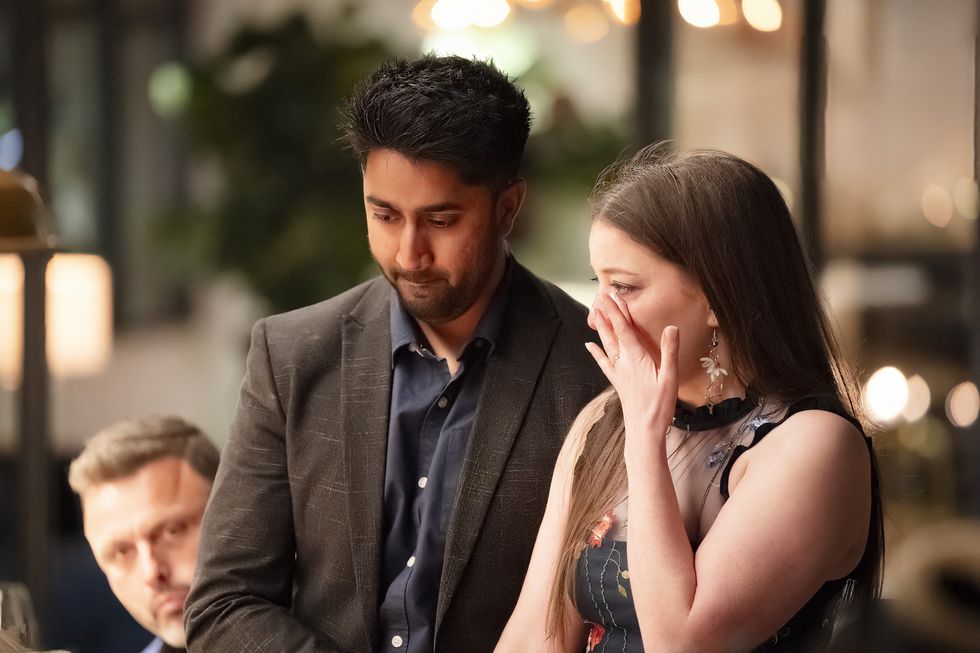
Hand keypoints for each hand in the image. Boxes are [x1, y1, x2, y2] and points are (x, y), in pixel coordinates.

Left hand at [585, 292, 678, 442]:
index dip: (616, 311)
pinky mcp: (617, 382)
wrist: (644, 431)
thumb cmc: (659, 406)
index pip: (624, 329)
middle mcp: (624, 363)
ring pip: (607, 345)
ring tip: (593, 312)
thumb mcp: (670, 377)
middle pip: (613, 333)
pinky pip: (604, 363)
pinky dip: (596, 352)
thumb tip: (671, 327)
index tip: (610, 296)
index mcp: (637, 359)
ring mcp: (619, 372)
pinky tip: (589, 344)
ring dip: (601, 328)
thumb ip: (670, 351)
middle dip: (607, 314)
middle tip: (600, 296)